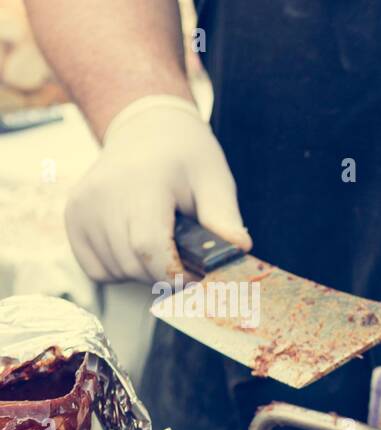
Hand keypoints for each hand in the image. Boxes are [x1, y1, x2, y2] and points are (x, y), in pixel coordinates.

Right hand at [65, 94, 249, 282]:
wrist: (147, 132)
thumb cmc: (187, 159)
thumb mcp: (215, 181)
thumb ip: (225, 218)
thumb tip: (240, 249)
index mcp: (141, 182)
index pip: (148, 246)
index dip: (176, 273)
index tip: (198, 276)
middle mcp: (103, 193)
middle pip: (134, 264)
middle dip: (166, 275)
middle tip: (186, 260)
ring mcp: (81, 206)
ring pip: (116, 271)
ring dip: (145, 273)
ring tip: (162, 244)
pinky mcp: (71, 218)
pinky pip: (96, 269)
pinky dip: (121, 270)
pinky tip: (137, 245)